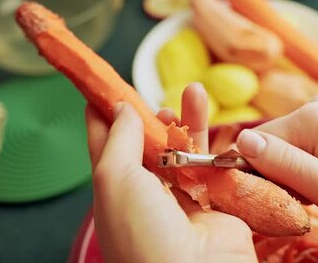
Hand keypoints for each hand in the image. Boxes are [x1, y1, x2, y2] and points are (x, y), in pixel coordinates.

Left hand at [84, 83, 256, 262]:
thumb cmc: (143, 233)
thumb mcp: (115, 179)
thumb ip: (119, 140)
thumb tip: (120, 108)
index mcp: (114, 192)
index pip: (104, 145)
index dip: (103, 113)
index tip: (104, 83)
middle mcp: (146, 195)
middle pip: (147, 144)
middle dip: (150, 115)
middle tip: (154, 93)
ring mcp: (181, 198)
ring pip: (182, 147)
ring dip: (186, 117)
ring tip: (193, 90)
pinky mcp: (214, 199)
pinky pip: (212, 160)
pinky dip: (211, 135)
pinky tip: (209, 113)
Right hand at [235, 93, 317, 236]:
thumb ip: (286, 166)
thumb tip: (241, 141)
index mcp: (312, 117)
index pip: (255, 145)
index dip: (259, 177)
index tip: (282, 202)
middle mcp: (317, 105)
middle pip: (271, 146)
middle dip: (281, 177)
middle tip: (313, 202)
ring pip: (287, 150)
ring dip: (297, 176)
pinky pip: (305, 148)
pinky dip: (311, 170)